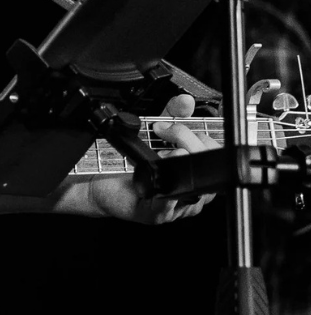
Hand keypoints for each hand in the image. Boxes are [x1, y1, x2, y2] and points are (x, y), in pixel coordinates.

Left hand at [71, 93, 220, 223]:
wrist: (100, 183)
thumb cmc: (128, 164)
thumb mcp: (152, 134)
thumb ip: (171, 115)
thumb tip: (186, 100)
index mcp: (193, 172)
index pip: (214, 153)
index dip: (200, 135)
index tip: (174, 124)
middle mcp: (191, 192)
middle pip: (208, 167)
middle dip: (188, 141)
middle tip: (163, 132)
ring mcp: (176, 206)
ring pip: (194, 186)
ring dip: (175, 161)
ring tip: (159, 151)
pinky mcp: (157, 214)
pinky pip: (169, 204)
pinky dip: (165, 186)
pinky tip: (157, 172)